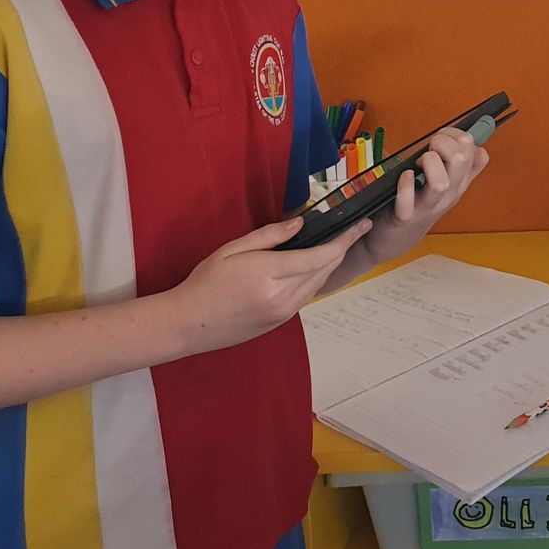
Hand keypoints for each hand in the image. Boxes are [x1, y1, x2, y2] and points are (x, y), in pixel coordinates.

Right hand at [166, 216, 370, 357]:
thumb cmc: (205, 283)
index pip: (319, 256)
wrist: (188, 324)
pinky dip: (316, 279)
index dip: (343, 240)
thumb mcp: (233, 250)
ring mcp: (282, 313)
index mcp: (269, 275)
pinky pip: (307, 296)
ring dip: (332, 265)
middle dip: (343, 249)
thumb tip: (301, 223)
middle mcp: (281, 297)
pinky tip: (316, 267)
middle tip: (356, 230)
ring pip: (319, 284)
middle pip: (324, 270)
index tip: (360, 225)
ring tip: (340, 245)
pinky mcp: (280, 322)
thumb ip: (270, 235)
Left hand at [367, 127, 489, 254]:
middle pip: (461, 160)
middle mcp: (449, 194)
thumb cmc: (418, 205)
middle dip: (444, 142)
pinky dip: (405, 184)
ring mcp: (429, 206)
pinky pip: (407, 200)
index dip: (460, 136)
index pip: (477, 154)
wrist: (395, 240)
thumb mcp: (446, 183)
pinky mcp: (406, 216)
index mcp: (460, 183)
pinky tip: (404, 176)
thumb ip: (458, 163)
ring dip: (428, 162)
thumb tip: (472, 142)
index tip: (444, 136)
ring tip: (418, 164)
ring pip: (440, 182)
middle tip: (430, 148)